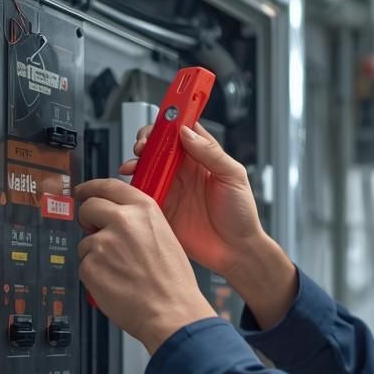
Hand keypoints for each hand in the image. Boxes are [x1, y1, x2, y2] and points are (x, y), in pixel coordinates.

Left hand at [74, 179, 215, 353]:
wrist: (171, 312)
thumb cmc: (173, 283)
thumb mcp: (165, 237)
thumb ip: (139, 222)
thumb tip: (117, 218)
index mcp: (144, 210)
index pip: (108, 186)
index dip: (91, 187)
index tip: (82, 191)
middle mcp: (122, 221)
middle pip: (89, 207)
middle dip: (88, 220)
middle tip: (97, 233)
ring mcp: (103, 243)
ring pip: (86, 242)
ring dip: (96, 254)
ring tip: (120, 272)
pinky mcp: (90, 266)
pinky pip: (84, 265)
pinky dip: (94, 275)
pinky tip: (114, 283)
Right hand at [122, 123, 265, 277]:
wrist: (235, 252)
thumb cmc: (241, 215)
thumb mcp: (234, 177)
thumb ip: (212, 153)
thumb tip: (188, 133)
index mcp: (204, 159)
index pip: (183, 132)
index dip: (169, 124)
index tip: (161, 122)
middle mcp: (185, 171)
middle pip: (160, 147)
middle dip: (147, 142)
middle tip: (143, 146)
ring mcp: (172, 189)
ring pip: (147, 167)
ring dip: (137, 163)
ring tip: (133, 165)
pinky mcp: (162, 208)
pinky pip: (143, 193)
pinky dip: (133, 187)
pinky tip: (132, 184)